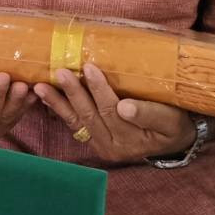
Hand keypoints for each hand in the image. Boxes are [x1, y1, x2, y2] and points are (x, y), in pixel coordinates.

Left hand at [33, 63, 195, 162]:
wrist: (174, 140)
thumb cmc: (174, 124)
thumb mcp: (171, 120)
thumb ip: (150, 114)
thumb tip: (125, 107)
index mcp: (132, 141)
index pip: (113, 112)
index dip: (100, 90)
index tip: (89, 68)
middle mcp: (113, 146)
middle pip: (91, 116)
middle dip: (74, 92)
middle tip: (61, 71)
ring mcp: (100, 145)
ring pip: (77, 121)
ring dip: (58, 102)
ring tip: (40, 86)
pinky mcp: (93, 140)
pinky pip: (73, 124)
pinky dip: (59, 109)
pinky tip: (45, 96)